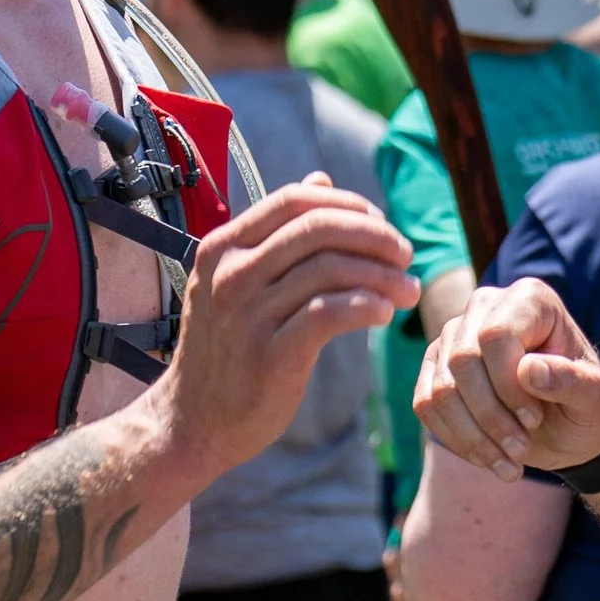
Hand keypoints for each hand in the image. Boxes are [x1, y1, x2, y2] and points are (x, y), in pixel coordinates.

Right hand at [158, 175, 414, 484]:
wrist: (192, 420)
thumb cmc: (227, 348)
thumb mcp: (238, 280)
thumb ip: (278, 232)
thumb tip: (321, 180)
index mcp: (223, 247)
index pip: (295, 200)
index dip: (347, 205)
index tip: (380, 225)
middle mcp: (231, 274)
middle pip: (319, 227)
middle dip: (375, 236)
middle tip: (405, 255)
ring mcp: (247, 315)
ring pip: (331, 269)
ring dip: (382, 275)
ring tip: (408, 291)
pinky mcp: (270, 355)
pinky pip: (330, 313)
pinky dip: (367, 305)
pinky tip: (385, 312)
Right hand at [415, 277, 599, 482]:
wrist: (570, 426)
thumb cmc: (587, 405)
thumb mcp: (594, 398)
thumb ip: (571, 381)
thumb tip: (528, 369)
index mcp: (529, 299)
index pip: (496, 335)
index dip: (508, 385)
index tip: (534, 420)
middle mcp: (485, 307)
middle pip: (462, 361)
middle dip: (490, 416)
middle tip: (521, 451)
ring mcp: (455, 336)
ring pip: (441, 389)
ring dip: (474, 437)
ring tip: (509, 465)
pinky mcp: (436, 367)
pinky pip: (426, 405)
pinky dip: (456, 439)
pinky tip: (487, 457)